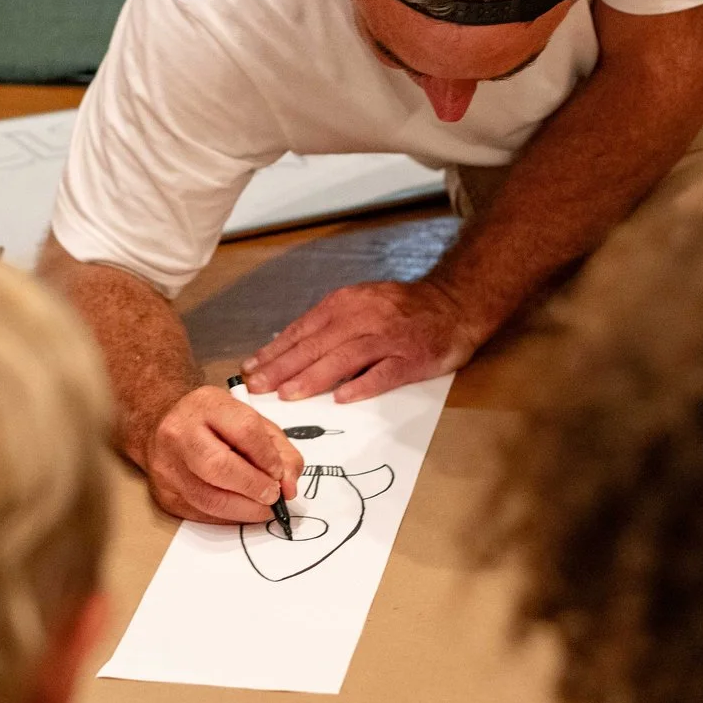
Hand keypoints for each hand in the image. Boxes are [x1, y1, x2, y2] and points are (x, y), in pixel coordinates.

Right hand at [141, 384, 305, 523]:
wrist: (165, 425)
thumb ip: (280, 452)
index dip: (267, 457)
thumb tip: (289, 489)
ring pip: (207, 498)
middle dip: (254, 487)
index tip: (279, 473)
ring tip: (261, 507)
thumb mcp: (252, 422)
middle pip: (219, 466)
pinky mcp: (163, 493)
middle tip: (273, 496)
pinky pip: (199, 514)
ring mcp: (167, 464)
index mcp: (207, 405)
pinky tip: (239, 510)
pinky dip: (226, 518)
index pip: (244, 430)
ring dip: (243, 510)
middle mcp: (180, 432)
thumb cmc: (215, 424)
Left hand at [243, 277, 478, 402]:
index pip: (302, 330)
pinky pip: (384, 373)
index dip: (274, 351)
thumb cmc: (400, 310)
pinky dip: (363, 385)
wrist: (452, 304)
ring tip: (289, 395)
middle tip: (258, 387)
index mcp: (345, 304)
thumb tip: (285, 347)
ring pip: (344, 358)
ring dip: (314, 377)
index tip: (250, 369)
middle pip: (317, 344)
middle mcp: (363, 317)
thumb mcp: (359, 306)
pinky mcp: (411, 357)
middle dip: (283, 368)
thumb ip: (326, 326)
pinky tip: (343, 398)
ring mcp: (388, 338)